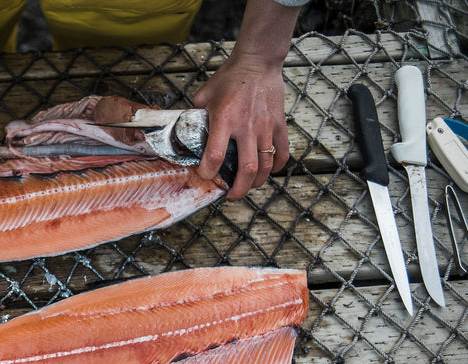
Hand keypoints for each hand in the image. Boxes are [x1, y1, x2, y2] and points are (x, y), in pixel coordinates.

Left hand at [193, 0, 299, 200]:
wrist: (257, 62)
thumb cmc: (228, 78)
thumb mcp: (203, 95)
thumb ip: (195, 116)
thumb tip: (185, 134)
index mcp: (224, 119)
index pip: (214, 155)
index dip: (208, 172)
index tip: (205, 177)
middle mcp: (246, 126)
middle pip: (247, 168)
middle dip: (238, 189)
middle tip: (231, 196)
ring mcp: (265, 127)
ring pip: (266, 165)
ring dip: (257, 182)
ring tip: (248, 187)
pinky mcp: (279, 124)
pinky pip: (282, 152)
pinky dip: (277, 166)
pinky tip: (268, 171)